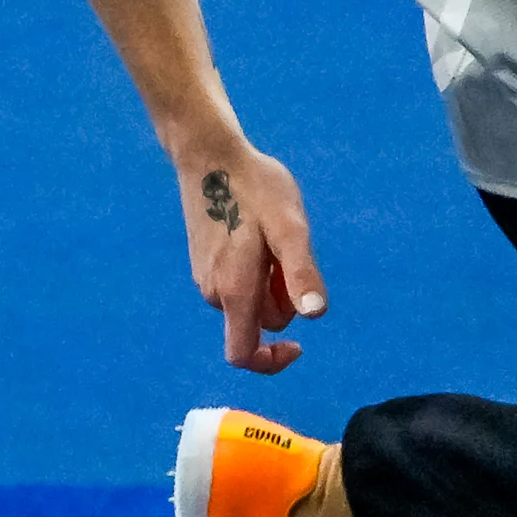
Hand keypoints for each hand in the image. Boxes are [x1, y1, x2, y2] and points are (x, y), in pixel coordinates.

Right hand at [176, 145, 324, 373]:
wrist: (210, 155)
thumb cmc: (254, 188)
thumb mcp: (290, 228)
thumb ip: (300, 273)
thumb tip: (314, 315)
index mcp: (234, 291)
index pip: (243, 354)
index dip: (271, 362)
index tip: (298, 345)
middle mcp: (214, 292)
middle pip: (258, 322)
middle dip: (282, 300)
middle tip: (289, 252)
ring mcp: (205, 276)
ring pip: (249, 300)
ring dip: (269, 282)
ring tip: (272, 236)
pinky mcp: (203, 261)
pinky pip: (236, 282)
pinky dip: (254, 269)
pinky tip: (257, 232)